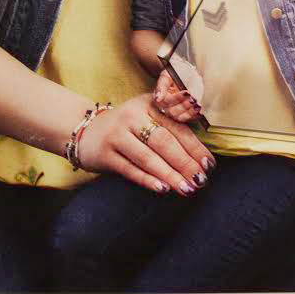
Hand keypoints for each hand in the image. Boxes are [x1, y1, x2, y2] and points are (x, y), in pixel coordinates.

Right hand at [77, 93, 214, 196]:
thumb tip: (201, 156)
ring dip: (170, 175)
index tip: (209, 165)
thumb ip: (171, 126)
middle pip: (163, 142)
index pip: (176, 126)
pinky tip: (163, 189)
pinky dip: (147, 180)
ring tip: (187, 188)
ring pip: (148, 157)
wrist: (86, 130)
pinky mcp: (105, 154)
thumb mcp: (147, 115)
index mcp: (149, 104)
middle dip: (185, 163)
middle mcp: (132, 116)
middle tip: (200, 181)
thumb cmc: (128, 127)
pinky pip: (130, 169)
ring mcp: (116, 135)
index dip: (194, 147)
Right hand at [153, 70, 201, 122]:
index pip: (166, 101)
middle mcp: (166, 107)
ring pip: (180, 117)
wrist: (187, 73)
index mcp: (160, 97)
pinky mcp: (185, 114)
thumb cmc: (176, 72)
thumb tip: (157, 99)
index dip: (177, 98)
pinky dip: (195, 115)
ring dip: (190, 112)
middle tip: (193, 98)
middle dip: (184, 105)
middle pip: (172, 112)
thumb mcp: (167, 75)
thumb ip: (162, 85)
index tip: (187, 92)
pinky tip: (200, 110)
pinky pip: (189, 119)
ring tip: (197, 104)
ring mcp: (176, 111)